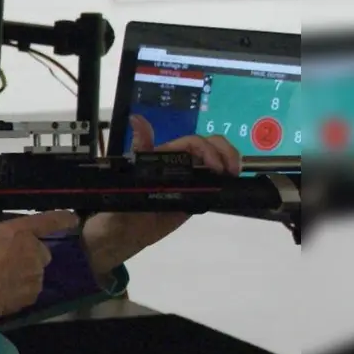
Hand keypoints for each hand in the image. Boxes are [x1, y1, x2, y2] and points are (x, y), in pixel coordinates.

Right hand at [0, 211, 80, 324]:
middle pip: (39, 248)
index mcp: (20, 231)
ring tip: (0, 276)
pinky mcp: (33, 295)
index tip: (72, 218)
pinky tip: (2, 289)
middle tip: (4, 256)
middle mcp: (34, 251)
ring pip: (35, 269)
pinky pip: (30, 286)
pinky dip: (20, 287)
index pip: (51, 220)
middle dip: (27, 251)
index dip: (64, 217)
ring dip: (23, 269)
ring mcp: (36, 275)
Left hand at [80, 115, 243, 272]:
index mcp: (163, 156)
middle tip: (232, 171)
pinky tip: (232, 186)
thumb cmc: (120, 203)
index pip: (192, 143)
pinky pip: (214, 184)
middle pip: (209, 147)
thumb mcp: (127, 176)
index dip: (208, 150)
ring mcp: (189, 181)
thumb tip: (137, 118)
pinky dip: (226, 182)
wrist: (122, 235)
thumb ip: (138, 150)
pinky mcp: (195, 198)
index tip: (216, 167)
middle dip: (225, 152)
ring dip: (230, 162)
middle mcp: (178, 165)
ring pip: (215, 162)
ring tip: (234, 176)